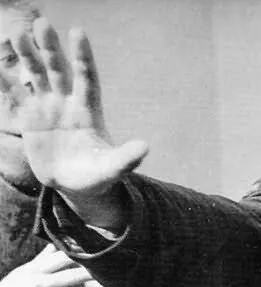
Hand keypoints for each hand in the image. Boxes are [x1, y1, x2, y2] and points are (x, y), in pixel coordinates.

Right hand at [0, 243, 106, 286]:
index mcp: (37, 271)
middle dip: (90, 275)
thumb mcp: (23, 272)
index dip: (79, 257)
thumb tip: (53, 246)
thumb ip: (41, 260)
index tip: (96, 255)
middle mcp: (40, 284)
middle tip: (108, 274)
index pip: (61, 260)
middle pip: (70, 277)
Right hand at [10, 18, 147, 224]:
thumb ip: (126, 158)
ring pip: (37, 76)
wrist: (75, 186)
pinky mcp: (30, 119)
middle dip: (52, 49)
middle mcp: (68, 104)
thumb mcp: (112, 169)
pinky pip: (15, 96)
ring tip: (18, 34)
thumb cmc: (98, 176)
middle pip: (60, 71)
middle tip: (43, 24)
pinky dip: (5, 82)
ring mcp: (48, 109)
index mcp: (89, 111)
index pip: (87, 78)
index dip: (83, 57)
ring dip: (28, 56)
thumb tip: (145, 148)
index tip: (78, 32)